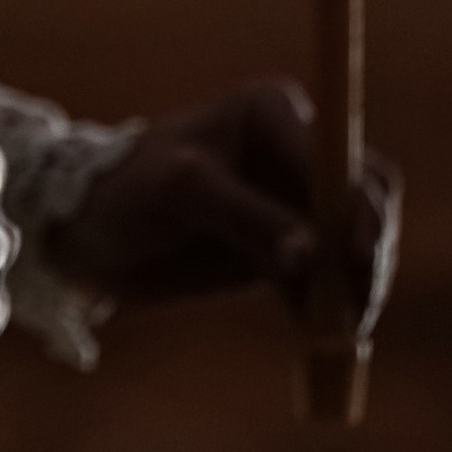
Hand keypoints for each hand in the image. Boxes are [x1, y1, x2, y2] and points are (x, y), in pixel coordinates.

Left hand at [49, 80, 399, 343]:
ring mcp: (292, 201)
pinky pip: (325, 280)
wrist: (86, 232)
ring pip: (350, 244)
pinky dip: (329, 309)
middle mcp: (293, 149)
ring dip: (354, 288)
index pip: (337, 158)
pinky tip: (323, 339)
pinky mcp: (285, 248)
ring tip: (341, 333)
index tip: (356, 252)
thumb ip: (247, 216)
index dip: (356, 205)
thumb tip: (312, 254)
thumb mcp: (182, 192)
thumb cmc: (125, 188)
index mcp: (272, 112)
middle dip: (365, 254)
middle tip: (357, 309)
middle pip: (361, 200)